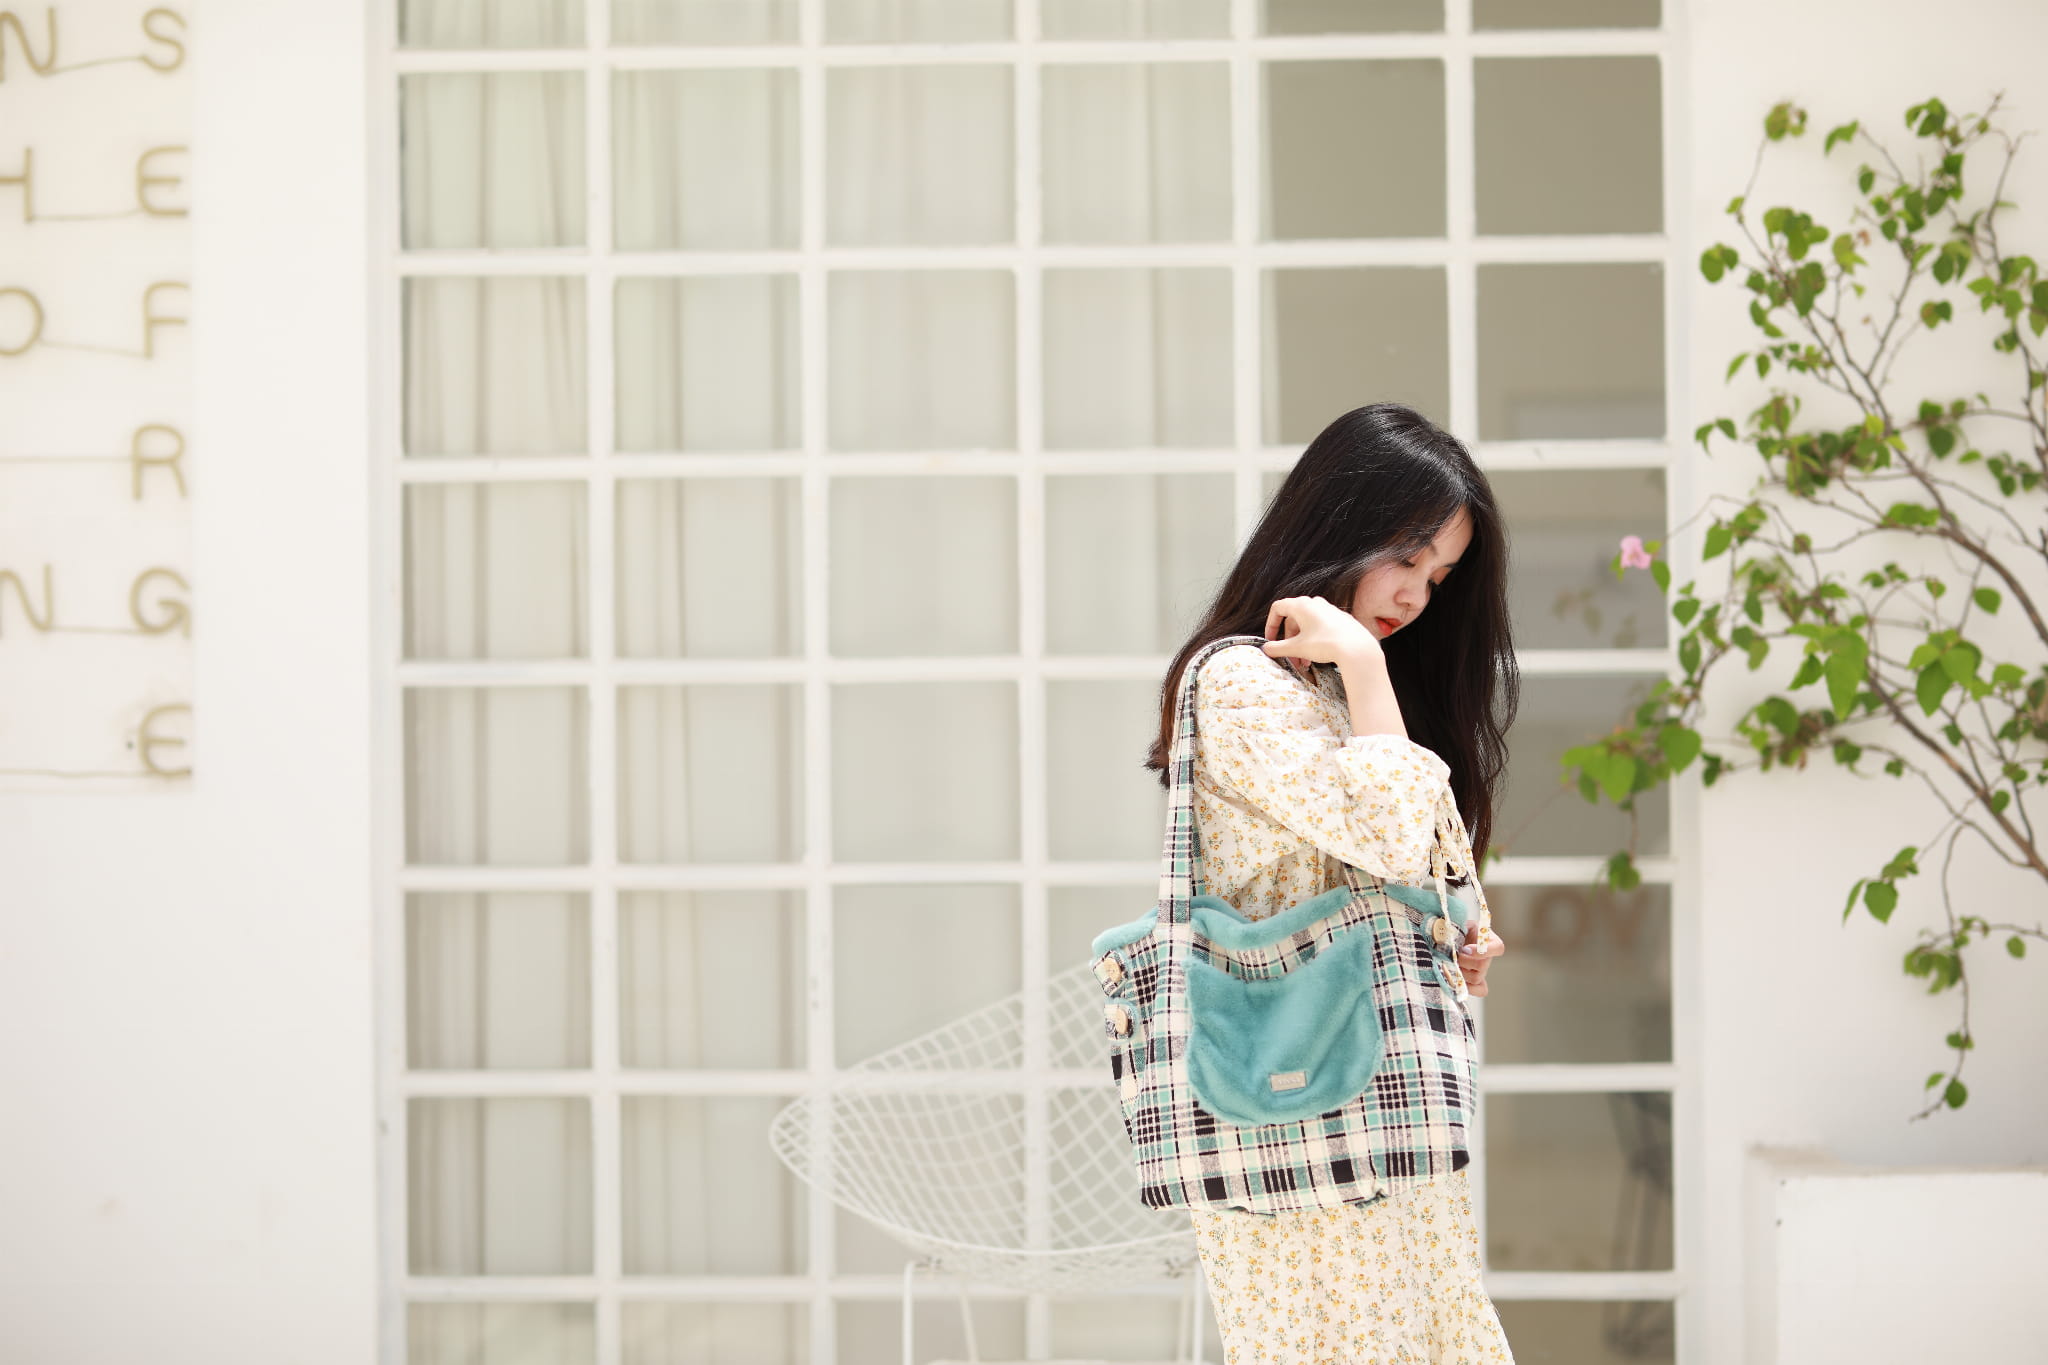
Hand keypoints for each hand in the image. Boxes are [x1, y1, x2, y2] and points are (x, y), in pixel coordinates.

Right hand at [1262, 596, 1381, 678]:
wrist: (1356, 648)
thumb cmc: (1325, 644)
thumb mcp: (1297, 648)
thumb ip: (1278, 648)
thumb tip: (1266, 649)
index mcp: (1301, 605)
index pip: (1278, 608)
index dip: (1270, 624)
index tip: (1270, 640)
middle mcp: (1315, 603)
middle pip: (1293, 620)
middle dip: (1288, 641)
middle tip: (1290, 658)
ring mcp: (1329, 610)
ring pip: (1307, 625)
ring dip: (1301, 643)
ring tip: (1304, 663)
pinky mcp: (1340, 619)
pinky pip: (1320, 627)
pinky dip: (1314, 640)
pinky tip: (1317, 656)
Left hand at [1456, 924, 1504, 996]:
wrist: (1450, 940)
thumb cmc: (1457, 930)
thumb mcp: (1459, 923)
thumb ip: (1458, 925)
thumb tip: (1450, 930)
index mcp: (1489, 941)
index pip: (1497, 948)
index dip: (1483, 951)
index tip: (1466, 948)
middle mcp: (1488, 957)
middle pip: (1482, 966)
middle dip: (1464, 962)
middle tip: (1452, 956)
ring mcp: (1483, 971)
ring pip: (1476, 978)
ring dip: (1461, 973)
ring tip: (1449, 964)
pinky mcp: (1477, 982)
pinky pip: (1480, 990)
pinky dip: (1469, 989)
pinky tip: (1456, 981)